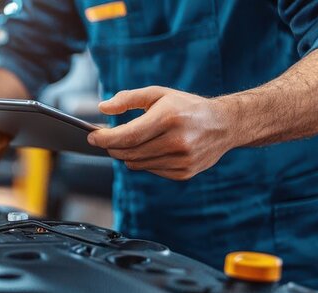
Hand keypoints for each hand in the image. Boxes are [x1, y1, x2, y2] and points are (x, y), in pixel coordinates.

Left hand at [87, 86, 238, 180]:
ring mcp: (182, 160)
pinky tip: (152, 149)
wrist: (225, 125)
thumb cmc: (186, 106)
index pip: (127, 136)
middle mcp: (177, 141)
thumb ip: (128, 98)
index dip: (105, 138)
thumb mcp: (158, 94)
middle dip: (112, 147)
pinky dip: (145, 161)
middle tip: (106, 139)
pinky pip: (151, 170)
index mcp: (168, 118)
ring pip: (137, 164)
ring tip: (131, 142)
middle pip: (129, 153)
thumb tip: (103, 107)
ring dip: (127, 154)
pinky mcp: (184, 172)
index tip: (92, 136)